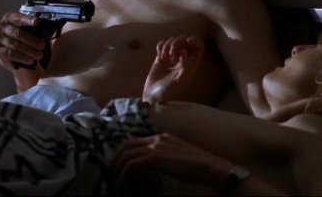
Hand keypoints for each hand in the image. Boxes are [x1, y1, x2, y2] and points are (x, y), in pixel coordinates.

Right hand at [0, 12, 44, 70]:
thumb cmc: (27, 41)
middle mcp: (1, 26)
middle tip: (42, 45)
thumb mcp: (31, 31)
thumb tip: (49, 27)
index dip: (27, 19)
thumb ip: (35, 28)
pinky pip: (11, 54)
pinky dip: (22, 57)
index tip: (37, 22)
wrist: (19, 58)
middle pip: (17, 32)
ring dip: (29, 50)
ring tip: (39, 55)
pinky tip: (30, 60)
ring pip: (15, 44)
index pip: (18, 17)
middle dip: (32, 40)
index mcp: (10, 17)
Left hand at [112, 133, 230, 190]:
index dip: (123, 153)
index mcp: (160, 137)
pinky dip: (124, 174)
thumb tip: (151, 164)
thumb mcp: (176, 156)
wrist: (209, 166)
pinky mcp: (155, 157)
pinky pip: (132, 164)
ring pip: (126, 155)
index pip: (134, 141)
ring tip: (114, 181)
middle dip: (115, 160)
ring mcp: (155, 146)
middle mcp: (156, 138)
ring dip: (117, 169)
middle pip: (126, 146)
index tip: (118, 165)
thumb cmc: (198, 166)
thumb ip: (163, 156)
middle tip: (112, 173)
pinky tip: (123, 183)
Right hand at [143, 35, 203, 103]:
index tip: (188, 40)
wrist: (152, 95)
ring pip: (173, 41)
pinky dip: (161, 46)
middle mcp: (183, 59)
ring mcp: (171, 57)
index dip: (195, 40)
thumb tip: (185, 52)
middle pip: (184, 41)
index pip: (198, 47)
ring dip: (168, 45)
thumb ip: (186, 66)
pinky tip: (159, 54)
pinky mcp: (160, 57)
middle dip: (177, 42)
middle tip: (171, 52)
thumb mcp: (180, 81)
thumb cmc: (168, 91)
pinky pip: (162, 45)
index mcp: (191, 64)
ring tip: (164, 57)